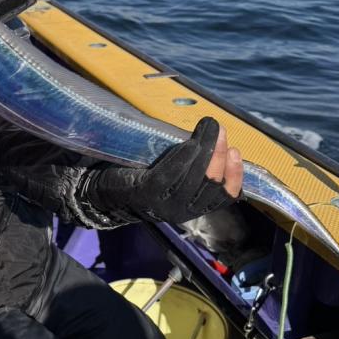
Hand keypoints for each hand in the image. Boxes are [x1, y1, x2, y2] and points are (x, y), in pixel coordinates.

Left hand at [84, 117, 243, 225]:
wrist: (102, 189)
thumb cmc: (143, 176)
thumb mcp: (173, 177)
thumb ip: (194, 168)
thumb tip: (217, 139)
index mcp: (192, 208)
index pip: (224, 197)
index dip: (234, 175)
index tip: (235, 152)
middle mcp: (180, 212)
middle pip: (211, 184)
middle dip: (219, 154)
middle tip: (220, 130)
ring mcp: (163, 205)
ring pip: (193, 177)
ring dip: (205, 149)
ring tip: (209, 127)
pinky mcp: (145, 194)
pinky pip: (170, 175)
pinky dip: (183, 157)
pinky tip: (190, 141)